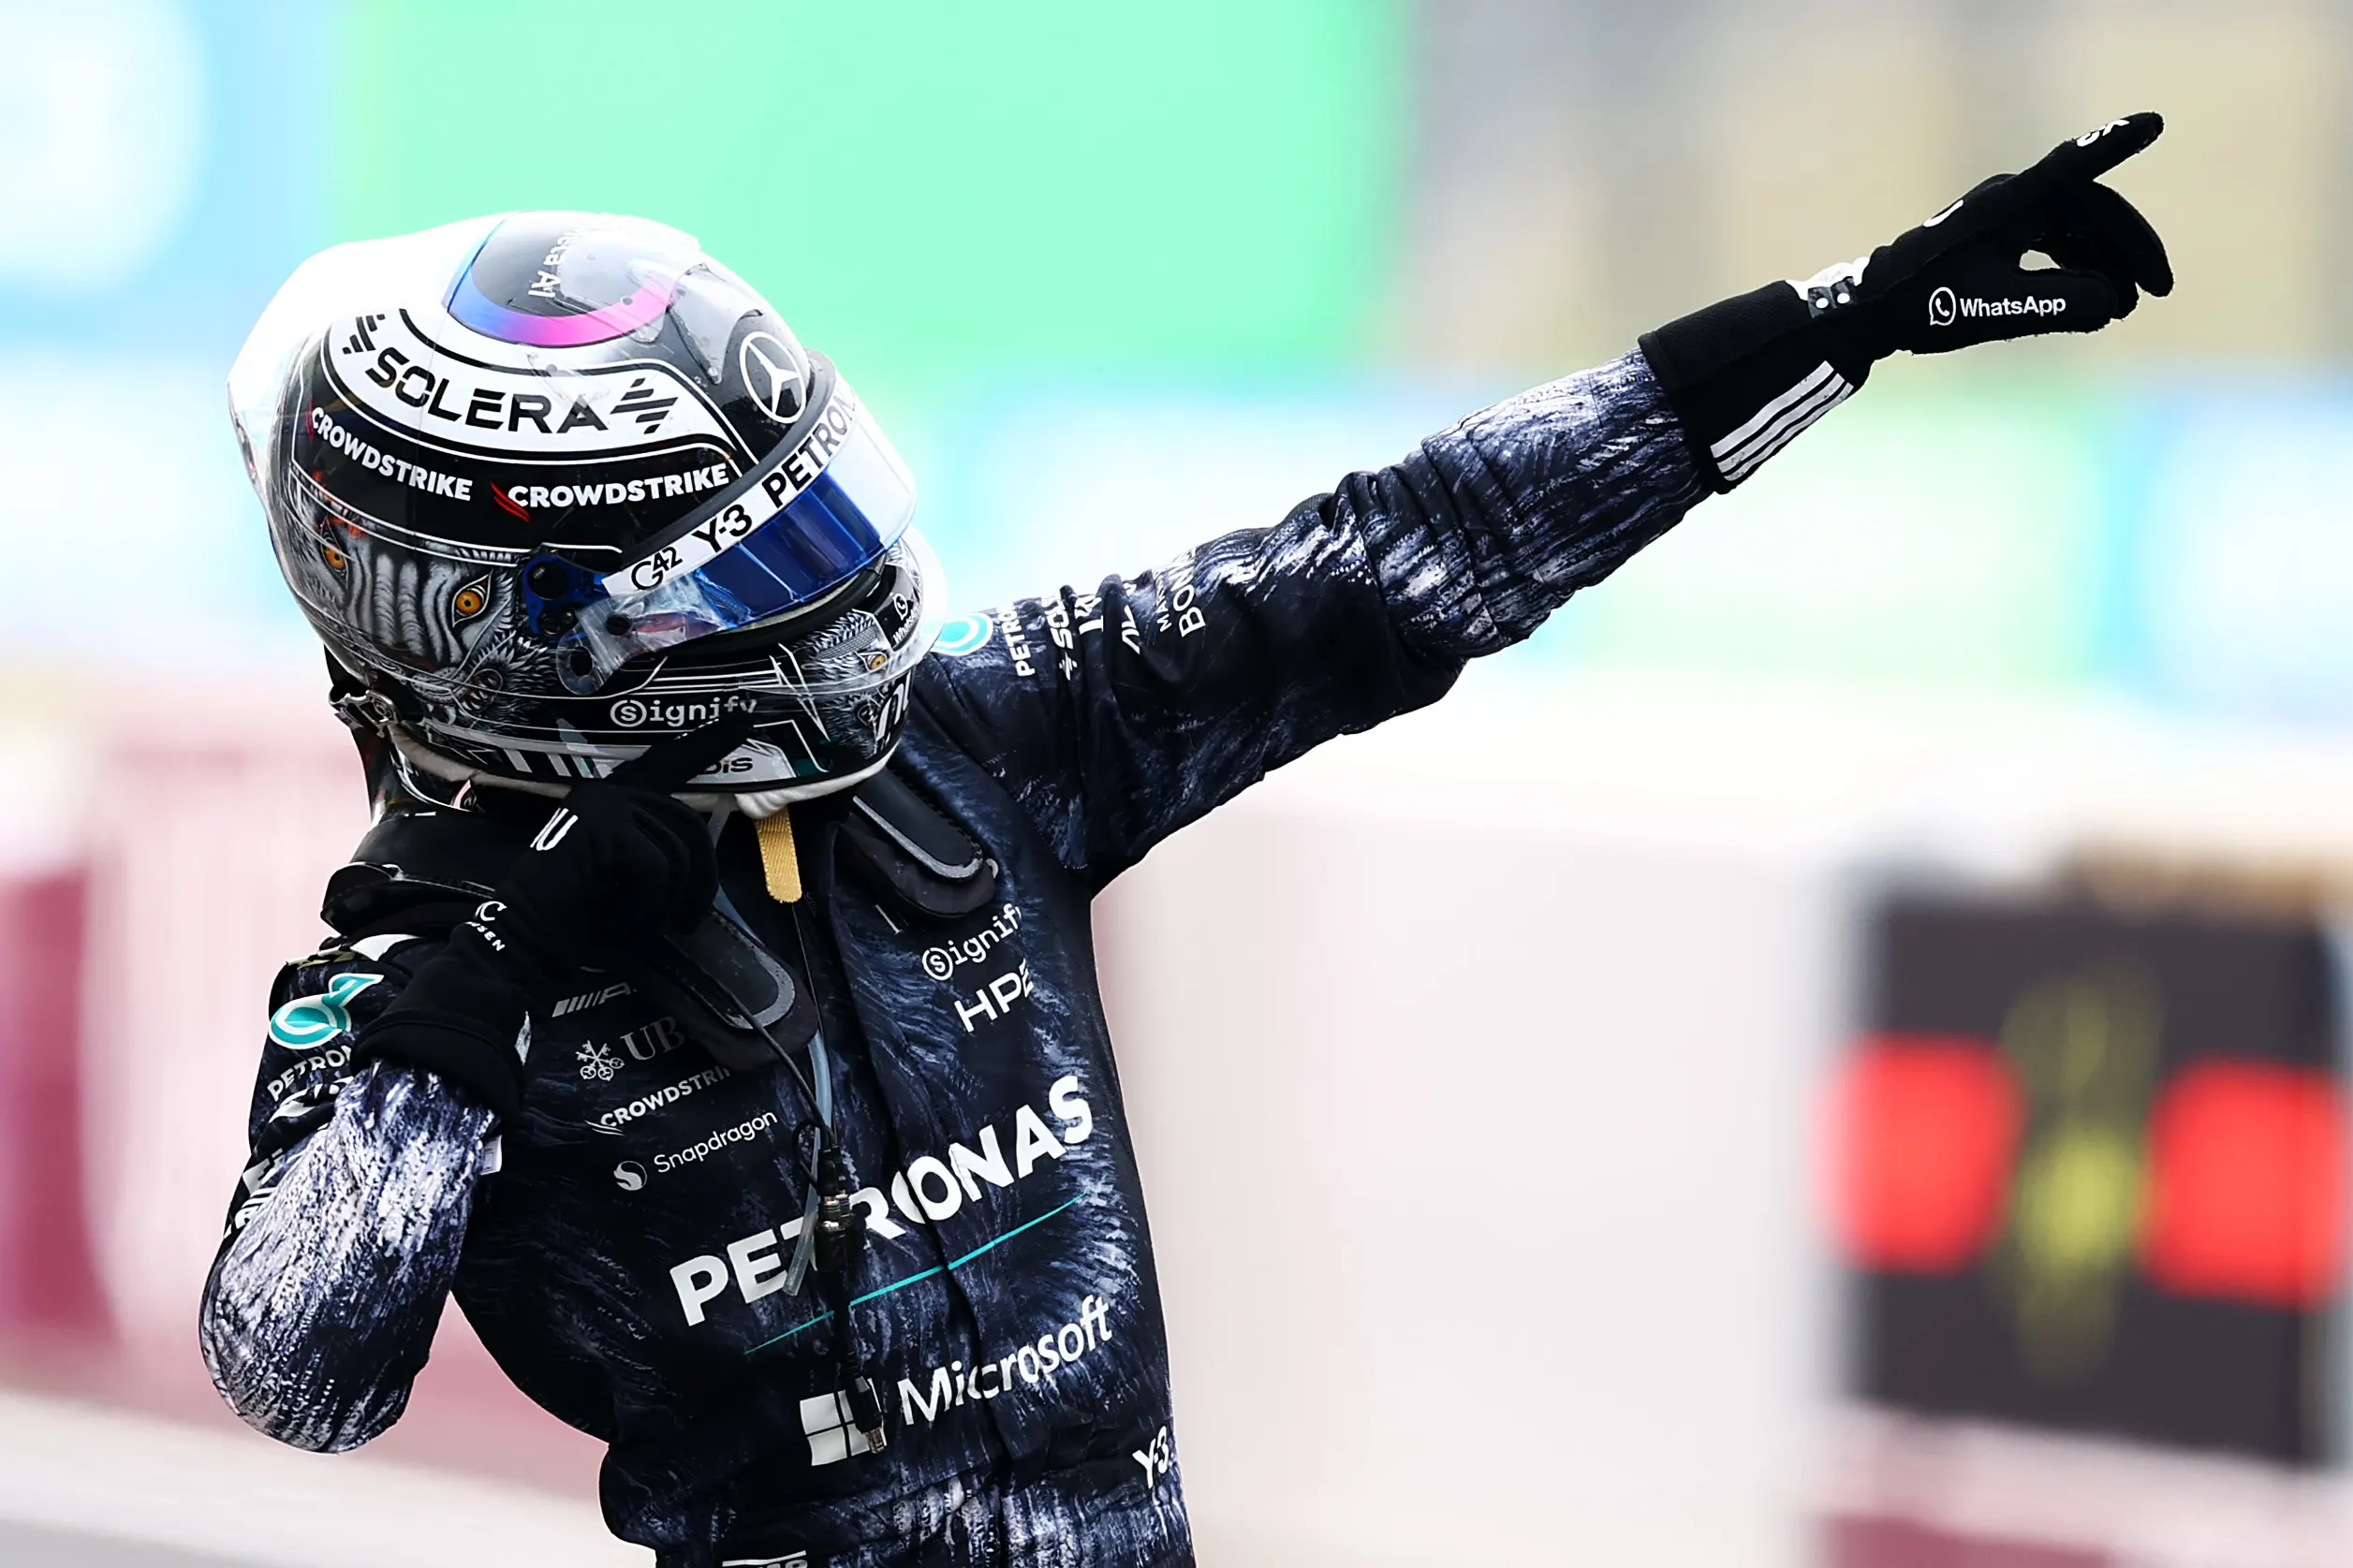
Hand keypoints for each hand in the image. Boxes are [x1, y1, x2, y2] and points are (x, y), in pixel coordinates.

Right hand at [350, 712, 753, 1117]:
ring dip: (661, 904)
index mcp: (614, 799)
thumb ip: (657, 852)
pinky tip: (613, 920)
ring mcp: (606, 806)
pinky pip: (658, 871)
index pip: (669, 763)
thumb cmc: (574, 916)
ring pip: (678, 855)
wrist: (524, 938)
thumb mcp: (625, 877)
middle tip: (686, 923)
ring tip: (627, 920)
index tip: (744, 719)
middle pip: (690, 828)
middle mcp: (610, 792)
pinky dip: (643, 909)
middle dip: (699, 882)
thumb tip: (702, 857)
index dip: (707, 744)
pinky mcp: (605, 828)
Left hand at [1639, 113, 2172, 490]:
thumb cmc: (1925, 306)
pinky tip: (2094, 300)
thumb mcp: (1997, 308)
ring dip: (2105, 264)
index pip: (2074, 168)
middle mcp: (2011, 200)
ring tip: (2126, 306)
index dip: (2114, 147)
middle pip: (2090, 211)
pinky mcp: (1995, 240)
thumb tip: (2113, 302)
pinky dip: (2078, 268)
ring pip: (2074, 230)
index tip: (2152, 123)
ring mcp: (2003, 218)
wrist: (1869, 313)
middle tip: (2158, 290)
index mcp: (2011, 203)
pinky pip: (2053, 244)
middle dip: (2129, 248)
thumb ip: (2059, 304)